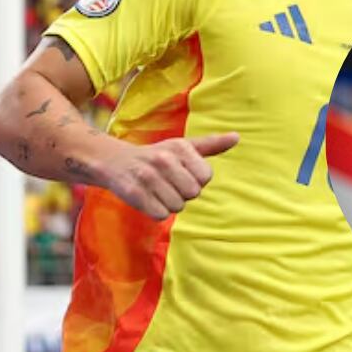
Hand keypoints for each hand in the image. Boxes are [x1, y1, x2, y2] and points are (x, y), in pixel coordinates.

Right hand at [102, 132, 239, 219]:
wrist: (115, 162)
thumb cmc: (157, 156)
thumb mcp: (183, 147)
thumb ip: (211, 144)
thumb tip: (237, 137)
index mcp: (180, 147)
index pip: (206, 177)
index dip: (196, 180)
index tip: (182, 174)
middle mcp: (164, 160)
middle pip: (193, 194)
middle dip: (183, 193)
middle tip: (168, 184)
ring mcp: (147, 177)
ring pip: (177, 206)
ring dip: (169, 203)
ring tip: (157, 190)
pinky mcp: (134, 193)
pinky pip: (161, 215)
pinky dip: (156, 211)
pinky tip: (148, 198)